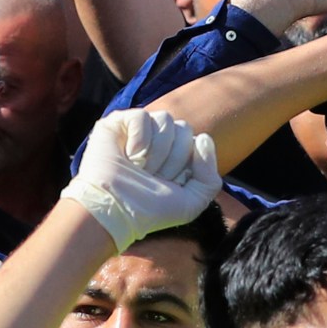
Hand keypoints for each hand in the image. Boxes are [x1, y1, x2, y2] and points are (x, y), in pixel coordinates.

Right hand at [62, 109, 221, 249]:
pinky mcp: (118, 123)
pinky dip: (139, 139)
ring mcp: (139, 130)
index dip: (187, 164)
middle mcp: (159, 140)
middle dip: (172, 158)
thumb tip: (203, 138)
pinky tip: (129, 156)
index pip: (198, 141)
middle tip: (152, 177)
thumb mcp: (192, 203)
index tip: (170, 183)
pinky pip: (142, 116)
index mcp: (177, 156)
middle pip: (184, 128)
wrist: (116, 211)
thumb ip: (210, 178)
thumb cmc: (150, 211)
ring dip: (155, 151)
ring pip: (165, 119)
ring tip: (139, 168)